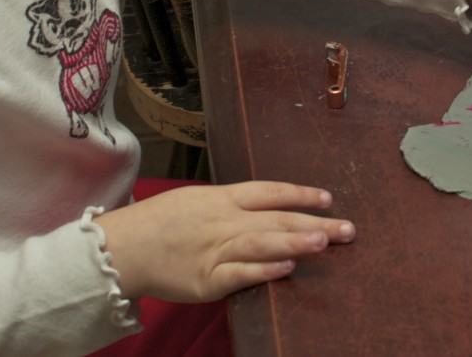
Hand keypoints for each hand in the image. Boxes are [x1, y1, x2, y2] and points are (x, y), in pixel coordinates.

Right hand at [94, 181, 354, 301]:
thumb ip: (230, 205)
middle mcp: (223, 220)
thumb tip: (264, 208)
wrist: (124, 246)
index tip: (328, 198)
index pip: (269, 191)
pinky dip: (264, 271)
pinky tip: (287, 269)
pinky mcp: (207, 280)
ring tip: (325, 242)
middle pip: (275, 218)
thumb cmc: (160, 222)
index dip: (299, 194)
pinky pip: (240, 274)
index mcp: (221, 198)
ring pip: (262, 243)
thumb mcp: (196, 200)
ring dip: (296, 242)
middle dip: (314, 222)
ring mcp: (216, 250)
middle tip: (348, 228)